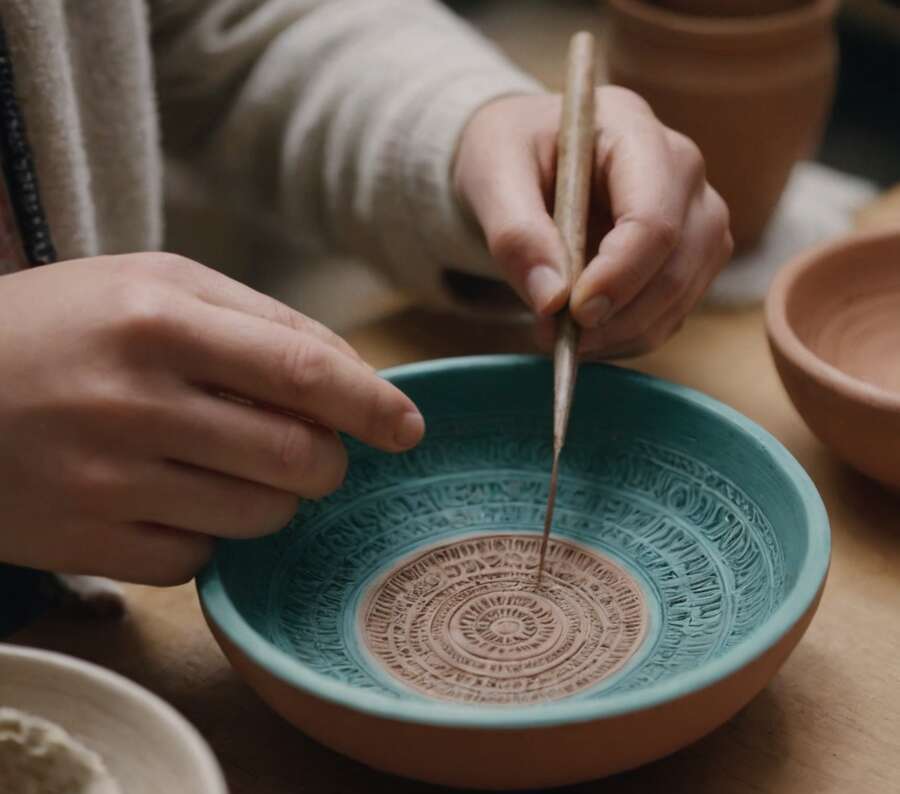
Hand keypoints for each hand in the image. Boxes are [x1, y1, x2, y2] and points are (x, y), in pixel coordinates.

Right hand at [0, 254, 423, 583]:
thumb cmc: (65, 326)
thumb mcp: (156, 285)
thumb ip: (261, 321)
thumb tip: (356, 375)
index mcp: (159, 318)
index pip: (306, 371)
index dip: (374, 405)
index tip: (408, 428)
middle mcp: (134, 401)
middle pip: (298, 458)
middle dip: (331, 462)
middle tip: (320, 452)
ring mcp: (106, 481)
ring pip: (261, 516)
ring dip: (277, 497)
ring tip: (235, 464)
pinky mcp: (85, 543)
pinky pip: (199, 557)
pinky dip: (211, 531)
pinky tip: (175, 496)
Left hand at [454, 86, 732, 356]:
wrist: (523, 158)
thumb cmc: (509, 154)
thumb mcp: (492, 177)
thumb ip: (516, 234)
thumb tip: (551, 300)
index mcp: (634, 131)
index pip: (652, 219)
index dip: (618, 276)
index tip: (574, 313)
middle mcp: (681, 169)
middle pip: (677, 264)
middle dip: (618, 315)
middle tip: (556, 336)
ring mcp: (694, 214)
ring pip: (681, 296)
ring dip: (621, 333)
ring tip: (559, 335)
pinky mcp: (690, 255)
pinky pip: (671, 313)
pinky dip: (627, 337)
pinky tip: (583, 334)